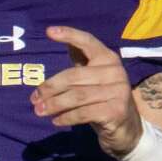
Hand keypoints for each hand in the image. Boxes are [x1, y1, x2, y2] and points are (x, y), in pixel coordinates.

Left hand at [30, 25, 144, 157]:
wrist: (126, 128)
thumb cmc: (103, 99)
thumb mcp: (92, 78)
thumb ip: (78, 60)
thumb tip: (56, 34)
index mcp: (108, 58)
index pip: (88, 41)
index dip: (69, 35)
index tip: (49, 31)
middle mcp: (116, 71)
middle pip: (73, 76)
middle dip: (50, 88)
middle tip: (34, 98)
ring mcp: (118, 91)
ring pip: (77, 96)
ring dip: (54, 104)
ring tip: (39, 111)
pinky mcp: (116, 111)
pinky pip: (83, 113)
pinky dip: (66, 117)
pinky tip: (55, 121)